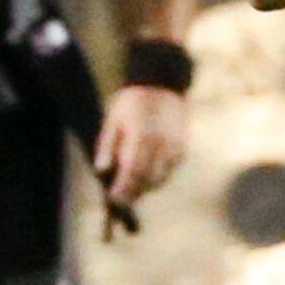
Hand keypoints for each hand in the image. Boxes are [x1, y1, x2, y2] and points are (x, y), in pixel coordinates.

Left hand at [96, 83, 188, 210]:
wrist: (162, 84)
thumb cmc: (132, 101)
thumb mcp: (113, 119)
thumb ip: (107, 145)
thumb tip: (101, 170)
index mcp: (140, 135)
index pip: (132, 170)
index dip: (123, 188)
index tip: (113, 198)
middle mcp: (160, 143)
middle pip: (148, 179)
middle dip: (135, 193)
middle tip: (122, 200)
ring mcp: (174, 145)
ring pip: (162, 177)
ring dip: (147, 187)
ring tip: (135, 189)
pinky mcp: (182, 146)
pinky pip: (171, 169)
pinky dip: (160, 176)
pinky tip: (149, 175)